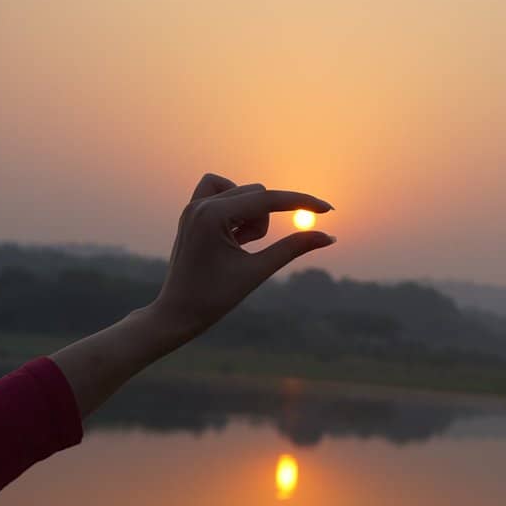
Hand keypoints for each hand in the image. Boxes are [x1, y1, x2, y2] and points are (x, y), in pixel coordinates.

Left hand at [151, 173, 335, 337]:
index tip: (328, 209)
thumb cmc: (214, 298)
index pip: (268, 199)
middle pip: (258, 194)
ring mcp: (193, 205)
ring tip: (238, 246)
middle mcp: (199, 204)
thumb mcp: (257, 271)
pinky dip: (236, 207)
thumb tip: (328, 237)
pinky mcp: (192, 211)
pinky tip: (232, 233)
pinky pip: (223, 191)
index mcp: (212, 216)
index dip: (301, 202)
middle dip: (264, 222)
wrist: (177, 314)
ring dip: (251, 216)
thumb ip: (292, 249)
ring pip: (243, 192)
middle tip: (248, 250)